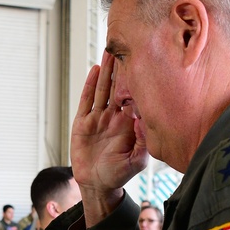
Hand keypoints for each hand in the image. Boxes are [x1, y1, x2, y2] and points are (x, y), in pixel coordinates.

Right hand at [71, 51, 148, 225]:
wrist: (97, 184)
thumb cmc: (119, 174)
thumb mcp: (137, 161)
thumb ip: (143, 142)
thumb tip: (144, 121)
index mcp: (129, 123)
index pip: (135, 96)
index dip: (139, 79)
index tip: (146, 60)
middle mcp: (114, 117)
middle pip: (119, 86)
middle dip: (123, 66)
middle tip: (127, 44)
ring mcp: (98, 118)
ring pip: (103, 88)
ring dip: (107, 70)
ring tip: (110, 50)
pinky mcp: (83, 122)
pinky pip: (87, 100)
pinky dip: (91, 85)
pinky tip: (95, 70)